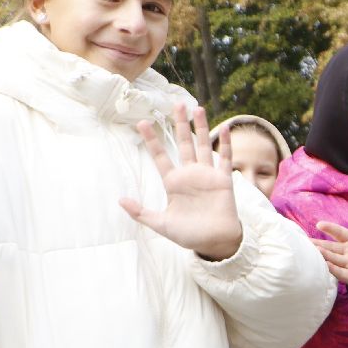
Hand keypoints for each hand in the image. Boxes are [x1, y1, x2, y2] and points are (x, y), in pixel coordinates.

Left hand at [120, 104, 243, 259]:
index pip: (160, 156)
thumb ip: (141, 213)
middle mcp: (190, 174)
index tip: (142, 123)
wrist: (214, 242)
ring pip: (204, 145)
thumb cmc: (189, 235)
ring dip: (201, 127)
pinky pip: (225, 158)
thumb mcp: (161, 224)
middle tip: (176, 104)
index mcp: (173, 183)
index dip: (152, 140)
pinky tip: (227, 128)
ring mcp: (207, 175)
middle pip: (183, 143)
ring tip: (197, 109)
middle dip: (179, 124)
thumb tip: (120, 201)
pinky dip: (227, 143)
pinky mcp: (223, 179)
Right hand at [314, 204, 347, 294]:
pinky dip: (333, 269)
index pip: (339, 233)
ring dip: (324, 255)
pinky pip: (341, 272)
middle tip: (305, 240)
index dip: (330, 228)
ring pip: (333, 259)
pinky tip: (326, 265)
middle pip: (331, 247)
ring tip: (314, 250)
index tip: (320, 224)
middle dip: (319, 244)